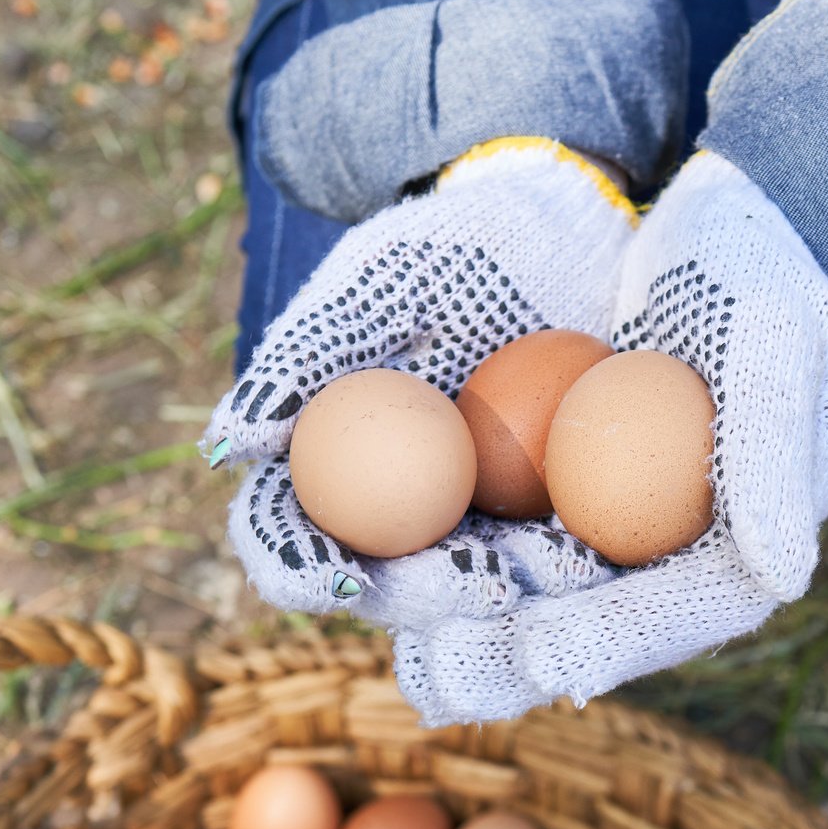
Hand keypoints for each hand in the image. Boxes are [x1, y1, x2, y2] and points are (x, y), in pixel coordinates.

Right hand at [203, 138, 635, 626]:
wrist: (555, 230)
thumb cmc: (445, 249)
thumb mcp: (375, 288)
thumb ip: (298, 363)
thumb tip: (227, 447)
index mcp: (323, 470)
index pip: (288, 539)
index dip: (301, 569)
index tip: (339, 574)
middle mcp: (391, 514)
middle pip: (391, 586)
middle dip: (433, 597)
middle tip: (478, 582)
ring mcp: (472, 523)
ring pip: (478, 584)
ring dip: (516, 592)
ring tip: (559, 568)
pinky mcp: (546, 520)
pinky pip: (554, 556)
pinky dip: (573, 565)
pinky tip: (600, 556)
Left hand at [392, 151, 827, 724]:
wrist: (690, 219)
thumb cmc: (758, 276)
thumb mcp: (778, 346)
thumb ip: (772, 458)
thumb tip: (783, 579)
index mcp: (732, 550)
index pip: (668, 615)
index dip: (606, 645)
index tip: (546, 660)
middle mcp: (651, 558)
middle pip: (574, 628)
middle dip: (502, 660)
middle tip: (441, 677)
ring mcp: (582, 527)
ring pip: (508, 595)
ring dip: (442, 625)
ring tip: (382, 644)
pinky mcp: (524, 490)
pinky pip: (464, 533)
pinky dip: (413, 556)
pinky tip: (353, 572)